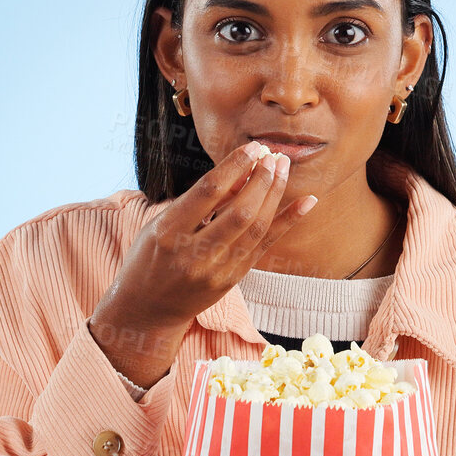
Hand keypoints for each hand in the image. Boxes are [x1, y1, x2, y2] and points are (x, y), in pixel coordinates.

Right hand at [88, 142, 315, 385]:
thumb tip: (240, 173)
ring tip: (283, 167)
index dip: (235, 166)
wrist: (148, 309)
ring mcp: (216, 271)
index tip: (252, 147)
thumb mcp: (159, 223)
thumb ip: (197, 202)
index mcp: (169, 233)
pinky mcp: (232, 280)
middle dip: (261, 179)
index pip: (208, 192)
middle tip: (273, 155)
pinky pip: (265, 246)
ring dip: (274, 194)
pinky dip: (288, 221)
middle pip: (240, 212)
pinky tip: (307, 201)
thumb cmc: (149, 257)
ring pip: (256, 228)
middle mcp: (194, 255)